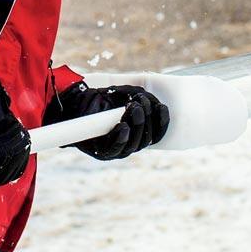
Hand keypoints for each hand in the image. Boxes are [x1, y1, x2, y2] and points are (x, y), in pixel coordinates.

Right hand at [46, 83, 168, 159]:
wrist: (96, 105)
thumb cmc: (91, 106)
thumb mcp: (88, 105)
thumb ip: (98, 107)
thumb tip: (117, 102)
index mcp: (101, 147)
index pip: (111, 150)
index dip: (119, 139)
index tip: (123, 126)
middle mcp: (119, 149)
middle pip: (133, 144)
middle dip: (137, 124)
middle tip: (135, 106)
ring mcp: (134, 143)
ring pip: (146, 139)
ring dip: (148, 119)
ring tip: (142, 102)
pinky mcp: (146, 134)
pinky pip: (158, 133)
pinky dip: (161, 120)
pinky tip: (161, 108)